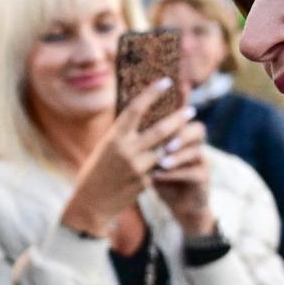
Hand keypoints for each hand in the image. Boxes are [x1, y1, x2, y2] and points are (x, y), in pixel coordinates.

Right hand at [58, 88, 196, 237]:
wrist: (91, 202)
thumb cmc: (96, 171)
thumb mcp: (105, 147)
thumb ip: (124, 134)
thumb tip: (142, 115)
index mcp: (114, 137)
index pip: (136, 109)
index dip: (152, 93)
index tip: (166, 82)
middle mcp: (125, 150)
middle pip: (160, 130)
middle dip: (178, 118)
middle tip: (191, 110)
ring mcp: (136, 167)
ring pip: (166, 149)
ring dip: (179, 140)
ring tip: (190, 133)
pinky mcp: (144, 183)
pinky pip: (161, 168)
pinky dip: (168, 162)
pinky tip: (176, 159)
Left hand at [149, 119, 216, 237]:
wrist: (181, 206)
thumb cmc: (161, 179)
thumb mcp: (152, 161)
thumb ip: (145, 147)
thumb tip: (125, 130)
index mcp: (183, 137)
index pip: (184, 118)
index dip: (175, 115)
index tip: (155, 116)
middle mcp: (196, 146)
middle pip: (197, 130)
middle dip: (180, 135)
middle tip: (165, 144)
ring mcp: (202, 161)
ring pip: (196, 151)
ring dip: (177, 156)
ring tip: (161, 162)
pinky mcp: (203, 178)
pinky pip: (193, 172)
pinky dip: (174, 174)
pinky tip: (158, 176)